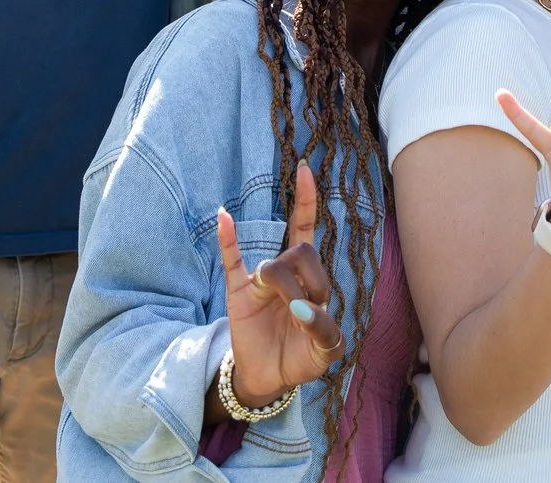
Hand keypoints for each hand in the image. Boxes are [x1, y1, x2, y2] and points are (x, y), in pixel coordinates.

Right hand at [215, 162, 345, 408]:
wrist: (270, 380)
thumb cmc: (301, 357)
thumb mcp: (326, 349)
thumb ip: (325, 329)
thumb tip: (303, 310)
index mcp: (307, 279)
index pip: (306, 232)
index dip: (306, 201)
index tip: (304, 170)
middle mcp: (283, 274)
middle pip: (300, 251)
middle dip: (310, 279)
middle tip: (309, 310)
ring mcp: (258, 283)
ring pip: (272, 267)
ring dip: (287, 289)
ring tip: (293, 315)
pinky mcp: (238, 295)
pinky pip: (231, 262)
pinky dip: (228, 239)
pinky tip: (224, 216)